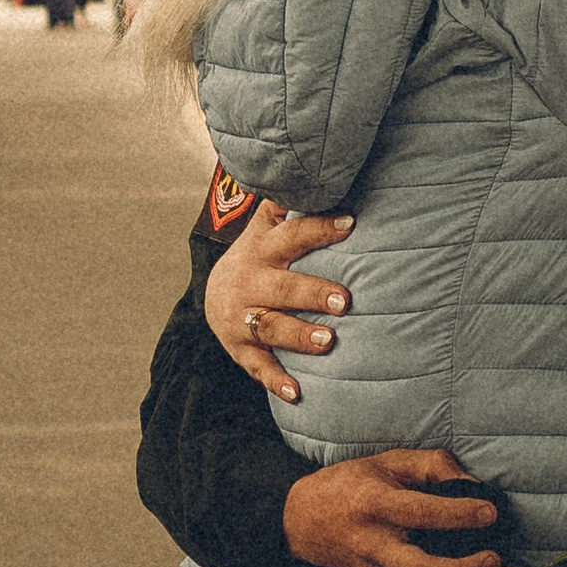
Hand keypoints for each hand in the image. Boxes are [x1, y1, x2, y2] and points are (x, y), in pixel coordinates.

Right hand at [210, 200, 352, 397]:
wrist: (216, 294)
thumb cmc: (261, 257)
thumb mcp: (268, 226)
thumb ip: (290, 204)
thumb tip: (323, 172)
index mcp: (263, 250)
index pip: (292, 236)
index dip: (319, 228)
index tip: (350, 223)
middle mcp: (251, 283)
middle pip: (282, 288)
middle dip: (312, 292)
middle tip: (345, 299)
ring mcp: (242, 318)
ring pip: (270, 327)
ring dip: (299, 336)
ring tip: (329, 342)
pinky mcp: (240, 348)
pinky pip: (258, 367)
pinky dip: (277, 381)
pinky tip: (298, 393)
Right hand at [281, 449, 508, 566]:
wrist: (301, 522)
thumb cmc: (349, 484)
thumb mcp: (386, 461)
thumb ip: (431, 465)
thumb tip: (473, 483)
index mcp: (374, 504)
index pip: (419, 513)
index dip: (458, 514)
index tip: (490, 512)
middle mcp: (374, 543)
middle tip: (496, 559)